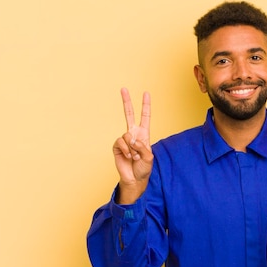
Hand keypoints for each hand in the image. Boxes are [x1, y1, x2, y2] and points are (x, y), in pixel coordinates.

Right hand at [112, 88, 152, 203]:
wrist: (134, 178)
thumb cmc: (144, 168)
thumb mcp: (149, 157)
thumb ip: (142, 146)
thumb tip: (132, 139)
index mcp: (143, 134)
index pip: (145, 116)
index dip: (145, 105)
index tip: (146, 93)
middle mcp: (133, 134)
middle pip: (129, 114)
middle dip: (126, 101)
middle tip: (123, 88)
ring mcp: (125, 140)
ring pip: (127, 136)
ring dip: (133, 148)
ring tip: (135, 157)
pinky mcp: (117, 146)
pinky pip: (121, 143)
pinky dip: (126, 150)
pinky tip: (129, 157)